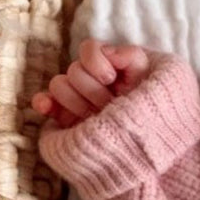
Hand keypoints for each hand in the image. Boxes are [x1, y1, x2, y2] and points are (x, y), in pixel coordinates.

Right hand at [32, 39, 149, 128]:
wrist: (148, 150)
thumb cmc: (155, 113)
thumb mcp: (156, 80)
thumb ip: (132, 57)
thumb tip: (107, 53)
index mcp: (110, 69)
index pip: (88, 49)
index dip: (96, 63)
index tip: (110, 80)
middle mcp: (91, 82)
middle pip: (74, 70)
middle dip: (93, 90)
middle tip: (109, 107)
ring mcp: (76, 100)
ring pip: (59, 85)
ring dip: (78, 103)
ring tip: (96, 118)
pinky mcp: (64, 119)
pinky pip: (43, 103)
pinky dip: (43, 102)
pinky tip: (46, 108)